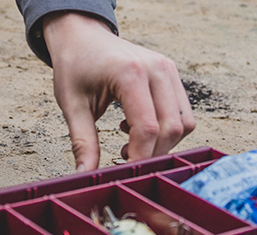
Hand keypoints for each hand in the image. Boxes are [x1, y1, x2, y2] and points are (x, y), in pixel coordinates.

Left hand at [42, 12, 195, 171]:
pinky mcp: (172, 74)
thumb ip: (83, 143)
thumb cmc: (75, 66)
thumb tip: (85, 176)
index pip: (147, 128)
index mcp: (130, 73)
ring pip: (183, 123)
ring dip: (163, 143)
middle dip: (152, 153)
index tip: (124, 172)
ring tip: (130, 142)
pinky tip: (138, 127)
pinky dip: (167, 129)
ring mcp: (168, 69)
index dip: (139, 157)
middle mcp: (156, 69)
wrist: (83, 35)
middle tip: (124, 158)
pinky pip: (183, 113)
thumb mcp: (72, 106)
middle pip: (171, 128)